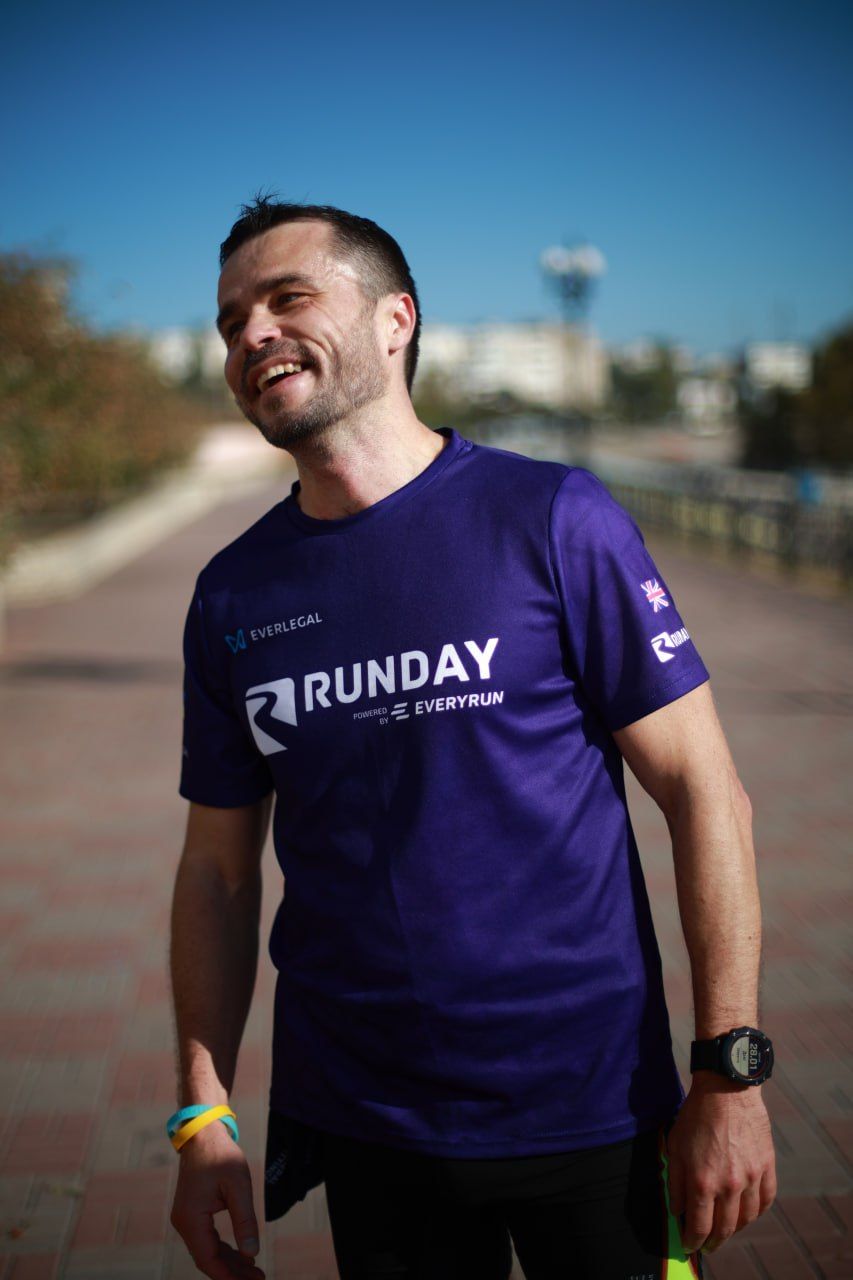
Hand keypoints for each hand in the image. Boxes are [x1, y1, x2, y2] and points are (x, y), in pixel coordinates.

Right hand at [170, 1120, 265, 1278]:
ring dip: (229, 1263)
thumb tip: (252, 1253)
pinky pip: (206, 1240)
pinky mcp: (191, 1214)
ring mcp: (185, 1219)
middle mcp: (184, 1223)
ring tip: (254, 1272)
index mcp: (191, 1219)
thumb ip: (245, 1220)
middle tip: (259, 1279)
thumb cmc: (220, 1155)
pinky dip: (223, 1249)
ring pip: (207, 1251)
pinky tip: (241, 1255)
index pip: (208, 1259)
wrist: (202, 1134)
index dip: (229, 1276)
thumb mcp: (239, 1185)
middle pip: (207, 1259)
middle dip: (232, 1273)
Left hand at [664, 1074, 776, 1253]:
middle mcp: (729, 1185)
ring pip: (746, 1218)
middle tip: (707, 1246)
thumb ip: (676, 1182)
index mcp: (703, 1182)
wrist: (727, 1090)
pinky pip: (766, 1200)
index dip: (692, 1241)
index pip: (699, 1226)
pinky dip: (757, 1212)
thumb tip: (677, 1210)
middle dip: (713, 1242)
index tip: (689, 1246)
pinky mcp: (767, 1167)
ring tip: (726, 1230)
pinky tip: (748, 1212)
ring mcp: (751, 1177)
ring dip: (735, 1230)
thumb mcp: (675, 1146)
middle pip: (724, 1228)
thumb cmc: (696, 1116)